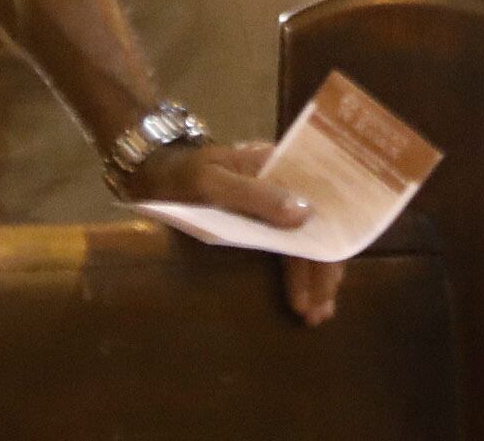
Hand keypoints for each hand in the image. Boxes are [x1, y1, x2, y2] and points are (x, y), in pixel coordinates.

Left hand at [125, 138, 341, 326]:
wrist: (158, 173)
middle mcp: (289, 186)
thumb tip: (305, 214)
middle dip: (323, 273)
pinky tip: (306, 296)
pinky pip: (290, 247)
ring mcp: (278, 205)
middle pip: (318, 230)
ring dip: (316, 277)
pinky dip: (300, 273)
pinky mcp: (264, 222)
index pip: (319, 211)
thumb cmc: (184, 175)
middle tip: (319, 314)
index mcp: (284, 169)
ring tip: (318, 313)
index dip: (324, 250)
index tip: (320, 288)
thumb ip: (255, 195)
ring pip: (308, 241)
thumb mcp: (212, 182)